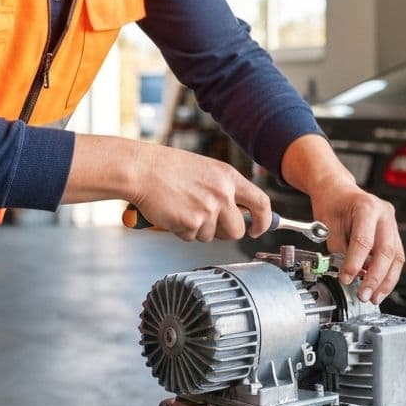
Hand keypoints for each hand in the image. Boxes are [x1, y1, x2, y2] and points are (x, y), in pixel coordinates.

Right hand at [131, 142, 272, 242]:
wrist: (141, 169)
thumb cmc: (168, 168)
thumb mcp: (205, 170)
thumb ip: (224, 189)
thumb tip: (238, 212)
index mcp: (228, 177)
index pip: (261, 203)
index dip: (263, 221)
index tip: (256, 229)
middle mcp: (222, 193)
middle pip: (237, 231)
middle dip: (223, 232)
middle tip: (206, 222)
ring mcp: (207, 209)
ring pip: (212, 236)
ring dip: (198, 230)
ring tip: (182, 208)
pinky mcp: (190, 223)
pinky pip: (191, 237)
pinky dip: (181, 230)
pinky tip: (172, 212)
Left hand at [281, 134, 403, 303]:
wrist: (336, 188)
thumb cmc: (331, 201)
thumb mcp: (327, 224)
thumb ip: (339, 249)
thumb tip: (349, 274)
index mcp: (366, 206)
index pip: (364, 240)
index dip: (355, 263)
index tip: (346, 278)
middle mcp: (384, 213)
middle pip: (386, 250)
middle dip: (375, 277)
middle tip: (364, 294)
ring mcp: (391, 222)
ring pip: (396, 256)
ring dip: (386, 281)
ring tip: (374, 296)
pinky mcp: (393, 232)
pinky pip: (395, 256)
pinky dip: (388, 273)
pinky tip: (379, 286)